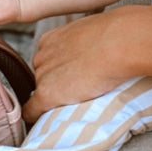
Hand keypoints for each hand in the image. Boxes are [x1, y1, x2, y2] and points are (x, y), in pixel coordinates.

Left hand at [20, 6, 142, 119]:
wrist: (119, 45)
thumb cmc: (116, 36)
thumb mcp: (95, 30)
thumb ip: (85, 40)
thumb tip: (96, 46)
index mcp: (51, 39)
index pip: (47, 59)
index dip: (60, 69)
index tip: (71, 75)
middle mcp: (43, 56)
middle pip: (43, 75)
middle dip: (57, 82)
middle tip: (77, 88)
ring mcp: (43, 75)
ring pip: (41, 92)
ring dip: (53, 98)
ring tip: (74, 102)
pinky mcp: (47, 94)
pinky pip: (32, 109)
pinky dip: (34, 115)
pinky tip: (39, 120)